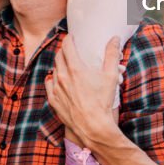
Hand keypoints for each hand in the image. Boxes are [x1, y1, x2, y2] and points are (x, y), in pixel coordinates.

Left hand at [45, 35, 122, 149]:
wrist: (93, 127)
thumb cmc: (103, 102)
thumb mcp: (111, 76)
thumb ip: (112, 54)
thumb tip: (114, 38)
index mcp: (75, 68)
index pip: (67, 46)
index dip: (69, 39)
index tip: (72, 38)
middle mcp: (62, 76)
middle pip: (59, 56)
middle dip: (65, 51)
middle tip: (71, 50)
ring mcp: (55, 89)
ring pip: (54, 69)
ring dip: (60, 65)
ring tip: (67, 66)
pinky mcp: (53, 100)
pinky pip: (49, 84)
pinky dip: (53, 80)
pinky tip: (59, 81)